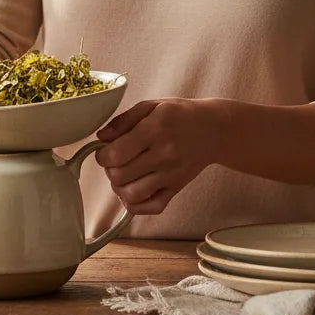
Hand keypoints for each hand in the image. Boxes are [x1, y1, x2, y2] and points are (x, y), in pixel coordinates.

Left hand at [94, 99, 220, 215]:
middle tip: (115, 161)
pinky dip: (136, 205)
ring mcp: (171, 175)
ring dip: (119, 187)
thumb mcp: (151, 106)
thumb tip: (100, 137)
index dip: (102, 155)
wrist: (213, 130)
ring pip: (132, 195)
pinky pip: (152, 208)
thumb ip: (123, 120)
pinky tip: (133, 190)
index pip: (115, 154)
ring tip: (123, 175)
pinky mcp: (177, 188)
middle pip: (119, 176)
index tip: (104, 151)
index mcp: (154, 131)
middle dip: (109, 170)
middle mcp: (163, 155)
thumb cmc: (180, 115)